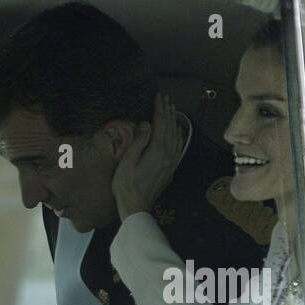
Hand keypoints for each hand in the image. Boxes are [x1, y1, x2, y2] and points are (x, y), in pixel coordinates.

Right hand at [112, 93, 183, 220]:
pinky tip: (177, 131)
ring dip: (174, 121)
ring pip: (175, 136)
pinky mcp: (170, 169)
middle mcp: (168, 155)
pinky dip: (178, 135)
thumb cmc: (126, 185)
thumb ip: (139, 141)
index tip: (158, 97)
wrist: (136, 207)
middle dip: (168, 111)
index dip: (159, 109)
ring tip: (172, 109)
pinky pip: (178, 147)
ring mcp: (171, 163)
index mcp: (157, 151)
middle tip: (166, 98)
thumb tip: (147, 123)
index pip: (160, 124)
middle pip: (170, 128)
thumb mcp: (127, 161)